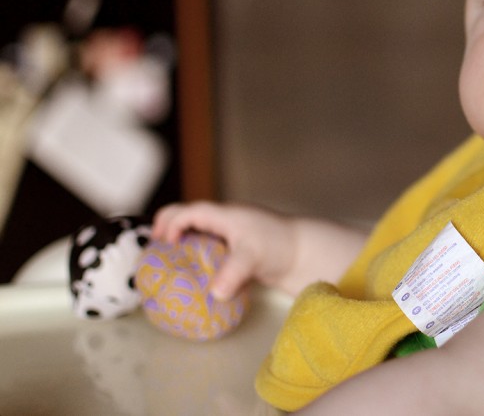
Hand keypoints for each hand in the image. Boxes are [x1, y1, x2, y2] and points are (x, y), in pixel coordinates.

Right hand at [152, 201, 296, 299]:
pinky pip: (210, 250)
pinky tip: (193, 278)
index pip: (188, 211)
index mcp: (225, 215)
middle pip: (188, 217)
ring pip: (198, 234)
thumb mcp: (254, 257)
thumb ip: (233, 273)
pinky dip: (197, 259)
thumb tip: (215, 293)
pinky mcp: (238, 251)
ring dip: (182, 245)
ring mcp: (232, 236)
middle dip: (167, 230)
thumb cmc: (280, 245)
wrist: (306, 253)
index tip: (162, 246)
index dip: (170, 225)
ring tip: (168, 266)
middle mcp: (226, 221)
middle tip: (154, 254)